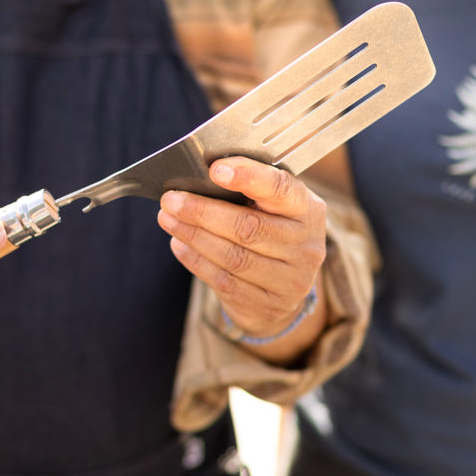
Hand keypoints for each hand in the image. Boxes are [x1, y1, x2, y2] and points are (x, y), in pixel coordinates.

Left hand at [157, 156, 325, 342]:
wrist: (286, 286)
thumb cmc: (272, 229)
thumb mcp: (273, 206)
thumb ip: (249, 190)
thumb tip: (202, 176)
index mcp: (308, 209)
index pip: (280, 188)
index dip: (248, 177)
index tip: (215, 170)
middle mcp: (306, 246)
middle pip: (248, 227)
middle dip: (203, 212)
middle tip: (170, 200)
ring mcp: (291, 280)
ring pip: (233, 257)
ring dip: (193, 236)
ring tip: (167, 219)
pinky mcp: (269, 306)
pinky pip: (225, 281)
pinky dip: (196, 261)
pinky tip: (179, 245)